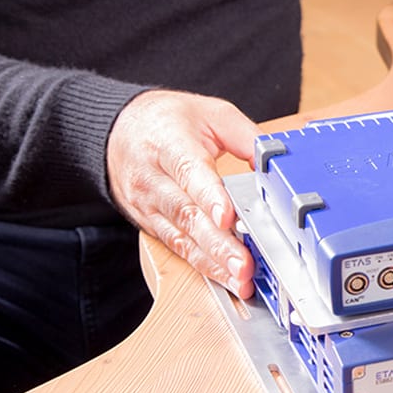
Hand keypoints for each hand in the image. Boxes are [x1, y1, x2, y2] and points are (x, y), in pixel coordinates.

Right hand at [106, 89, 258, 296]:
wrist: (115, 130)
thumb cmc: (166, 120)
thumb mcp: (210, 113)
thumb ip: (246, 136)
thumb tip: (276, 162)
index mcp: (169, 143)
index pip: (190, 173)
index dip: (210, 197)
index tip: (228, 218)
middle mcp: (153, 178)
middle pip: (187, 214)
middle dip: (219, 243)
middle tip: (245, 264)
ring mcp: (148, 204)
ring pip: (181, 237)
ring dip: (214, 262)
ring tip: (241, 279)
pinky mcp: (149, 223)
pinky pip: (177, 248)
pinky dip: (203, 265)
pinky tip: (226, 278)